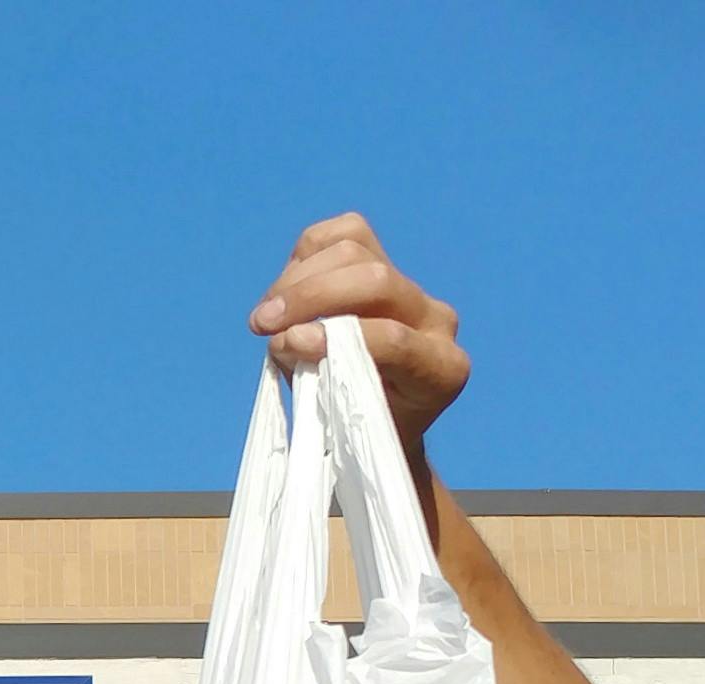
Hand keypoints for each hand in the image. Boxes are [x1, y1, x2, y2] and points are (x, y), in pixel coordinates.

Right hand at [248, 214, 468, 451]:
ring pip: (356, 249)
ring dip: (299, 277)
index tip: (286, 343)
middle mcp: (437, 320)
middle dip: (311, 295)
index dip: (334, 337)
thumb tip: (286, 337)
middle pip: (375, 280)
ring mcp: (413, 287)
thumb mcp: (348, 424)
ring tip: (268, 314)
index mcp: (442, 371)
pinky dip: (308, 254)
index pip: (393, 339)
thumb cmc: (364, 430)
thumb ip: (323, 380)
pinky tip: (287, 288)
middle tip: (262, 323)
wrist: (388, 419)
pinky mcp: (387, 261)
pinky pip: (347, 233)